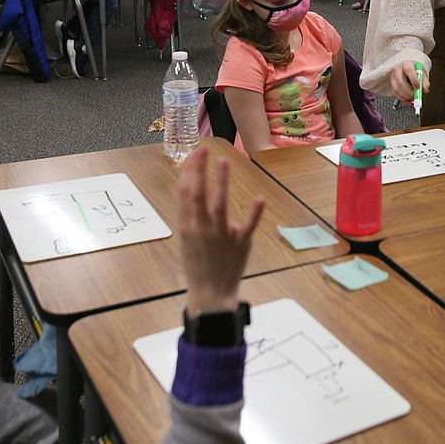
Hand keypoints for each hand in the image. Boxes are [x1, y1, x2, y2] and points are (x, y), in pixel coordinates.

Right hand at [177, 148, 264, 312]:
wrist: (210, 294)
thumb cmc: (198, 264)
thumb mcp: (187, 239)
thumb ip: (191, 215)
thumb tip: (195, 186)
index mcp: (188, 227)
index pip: (185, 194)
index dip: (189, 172)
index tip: (194, 153)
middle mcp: (202, 229)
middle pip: (198, 195)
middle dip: (199, 171)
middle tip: (204, 149)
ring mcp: (222, 237)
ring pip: (220, 206)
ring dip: (221, 184)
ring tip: (224, 163)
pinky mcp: (240, 244)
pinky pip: (247, 227)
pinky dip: (254, 214)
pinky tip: (259, 199)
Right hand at [389, 60, 428, 103]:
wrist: (406, 68)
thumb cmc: (414, 70)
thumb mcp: (421, 72)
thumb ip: (424, 81)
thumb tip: (426, 89)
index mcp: (406, 64)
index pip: (409, 70)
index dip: (414, 79)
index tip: (418, 87)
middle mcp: (398, 70)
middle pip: (400, 82)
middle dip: (408, 91)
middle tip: (415, 95)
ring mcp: (393, 77)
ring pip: (396, 89)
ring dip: (405, 96)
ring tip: (412, 97)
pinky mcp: (391, 84)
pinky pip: (394, 93)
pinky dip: (401, 98)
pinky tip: (407, 98)